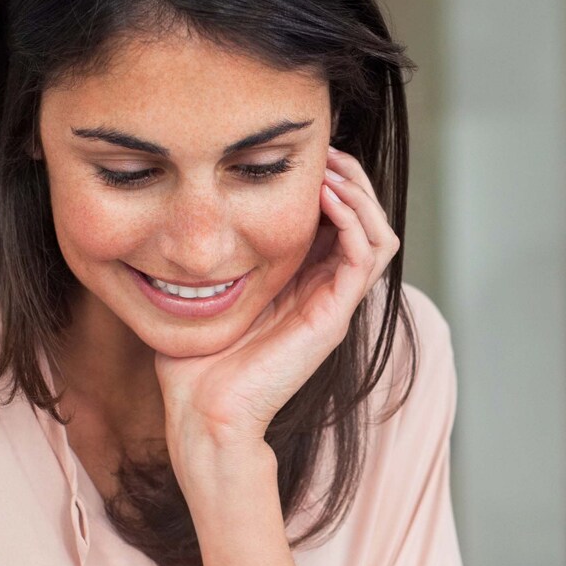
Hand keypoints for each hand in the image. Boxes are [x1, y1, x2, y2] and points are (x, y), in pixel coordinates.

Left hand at [155, 148, 398, 461]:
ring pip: (378, 235)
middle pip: (367, 223)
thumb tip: (187, 219)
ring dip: (359, 195)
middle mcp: (326, 292)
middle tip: (325, 151)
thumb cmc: (196, 363)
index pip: (339, 223)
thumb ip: (213, 259)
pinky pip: (365, 258)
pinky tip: (326, 198)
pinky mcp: (333, 316)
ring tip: (330, 170)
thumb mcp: (205, 293)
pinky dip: (353, 220)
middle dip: (351, 180)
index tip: (304, 154)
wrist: (203, 414)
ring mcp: (334, 305)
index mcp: (303, 285)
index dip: (332, 183)